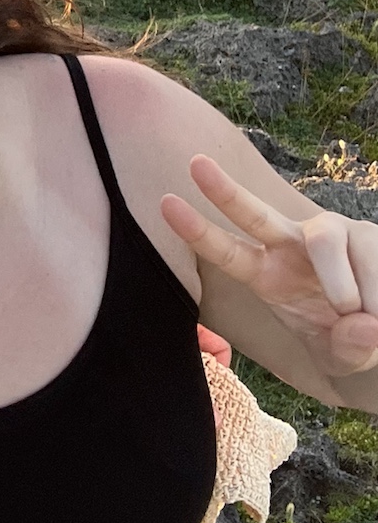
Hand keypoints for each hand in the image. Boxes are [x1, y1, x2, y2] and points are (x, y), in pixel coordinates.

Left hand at [162, 155, 377, 377]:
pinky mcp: (366, 234)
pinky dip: (377, 295)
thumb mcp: (343, 358)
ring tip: (366, 320)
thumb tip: (361, 324)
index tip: (166, 203)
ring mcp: (330, 234)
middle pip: (255, 216)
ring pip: (325, 245)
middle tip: (194, 164)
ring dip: (344, 291)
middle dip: (224, 191)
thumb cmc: (352, 343)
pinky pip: (369, 260)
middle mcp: (292, 246)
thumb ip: (346, 348)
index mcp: (268, 276)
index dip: (198, 231)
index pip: (228, 253)